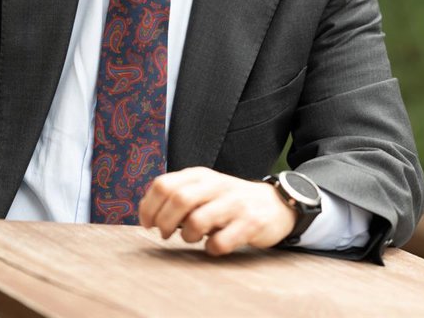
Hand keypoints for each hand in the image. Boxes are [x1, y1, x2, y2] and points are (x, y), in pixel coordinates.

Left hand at [138, 167, 295, 255]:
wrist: (275, 204)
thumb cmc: (229, 202)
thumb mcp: (204, 190)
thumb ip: (178, 195)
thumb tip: (147, 214)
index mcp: (200, 175)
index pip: (163, 185)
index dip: (149, 207)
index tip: (148, 223)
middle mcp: (216, 185)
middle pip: (177, 199)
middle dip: (164, 222)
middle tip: (165, 234)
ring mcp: (235, 203)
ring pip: (196, 221)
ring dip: (188, 236)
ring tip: (193, 238)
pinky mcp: (250, 223)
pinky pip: (220, 242)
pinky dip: (212, 249)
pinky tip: (216, 244)